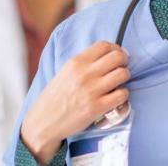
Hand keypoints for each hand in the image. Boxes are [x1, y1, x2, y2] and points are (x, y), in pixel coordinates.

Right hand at [20, 41, 129, 163]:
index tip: (118, 54)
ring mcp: (91, 91)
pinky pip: (122, 94)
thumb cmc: (55, 97)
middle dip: (124, 61)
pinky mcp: (96, 108)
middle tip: (121, 68)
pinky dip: (122, 95)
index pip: (104, 45)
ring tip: (118, 83)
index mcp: (75, 62)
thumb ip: (84, 62)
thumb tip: (108, 55)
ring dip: (124, 77)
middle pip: (117, 57)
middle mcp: (84, 74)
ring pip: (123, 74)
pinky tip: (115, 97)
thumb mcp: (65, 72)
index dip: (116, 48)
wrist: (43, 122)